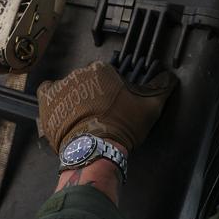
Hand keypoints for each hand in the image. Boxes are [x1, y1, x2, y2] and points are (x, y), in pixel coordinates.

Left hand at [36, 61, 175, 154]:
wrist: (95, 149)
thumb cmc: (122, 125)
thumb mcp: (150, 106)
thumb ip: (162, 87)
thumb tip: (171, 77)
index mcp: (101, 69)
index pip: (105, 74)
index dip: (110, 90)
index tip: (112, 104)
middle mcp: (79, 72)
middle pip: (86, 80)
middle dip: (92, 94)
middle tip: (99, 113)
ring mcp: (61, 86)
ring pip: (69, 87)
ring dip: (74, 98)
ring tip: (82, 118)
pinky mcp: (47, 100)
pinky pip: (48, 92)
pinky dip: (53, 99)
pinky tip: (62, 110)